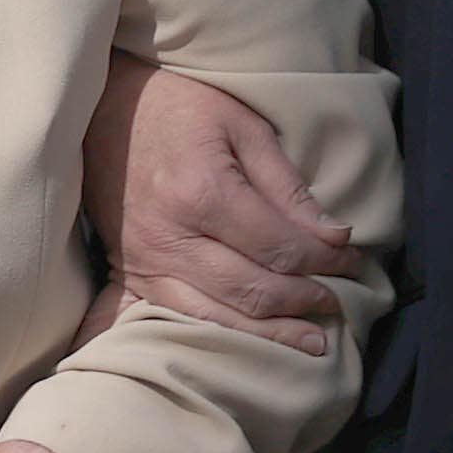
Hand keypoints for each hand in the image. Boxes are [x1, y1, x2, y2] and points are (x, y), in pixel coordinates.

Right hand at [80, 55, 351, 350]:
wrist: (100, 108)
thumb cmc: (178, 106)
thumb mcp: (241, 126)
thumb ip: (286, 185)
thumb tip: (333, 236)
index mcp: (203, 192)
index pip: (280, 247)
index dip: (325, 261)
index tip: (352, 260)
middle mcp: (171, 236)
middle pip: (253, 289)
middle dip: (305, 300)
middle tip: (337, 302)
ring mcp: (145, 260)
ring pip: (217, 316)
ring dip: (270, 333)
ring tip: (311, 341)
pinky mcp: (129, 272)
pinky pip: (175, 317)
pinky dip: (215, 335)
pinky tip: (244, 346)